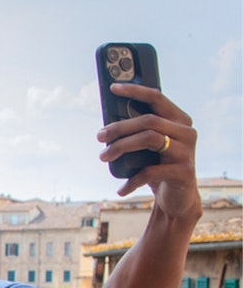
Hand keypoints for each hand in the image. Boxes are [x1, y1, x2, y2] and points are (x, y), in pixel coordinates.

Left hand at [97, 83, 198, 217]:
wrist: (178, 198)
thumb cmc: (159, 167)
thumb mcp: (148, 148)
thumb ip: (137, 133)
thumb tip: (106, 128)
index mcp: (179, 120)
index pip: (157, 98)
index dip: (135, 91)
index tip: (113, 88)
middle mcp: (186, 132)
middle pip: (148, 120)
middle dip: (119, 127)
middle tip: (100, 136)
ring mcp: (187, 151)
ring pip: (149, 138)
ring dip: (121, 147)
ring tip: (104, 157)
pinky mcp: (184, 172)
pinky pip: (150, 171)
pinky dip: (131, 180)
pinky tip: (121, 189)